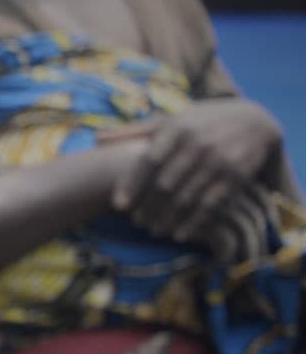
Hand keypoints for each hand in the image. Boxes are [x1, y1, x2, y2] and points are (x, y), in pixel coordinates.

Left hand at [112, 100, 281, 246]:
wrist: (256, 121)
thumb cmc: (201, 121)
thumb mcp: (171, 119)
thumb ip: (134, 131)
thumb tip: (96, 138)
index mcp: (176, 129)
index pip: (148, 161)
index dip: (131, 184)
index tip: (117, 205)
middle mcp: (197, 144)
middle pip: (164, 184)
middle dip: (147, 206)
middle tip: (135, 222)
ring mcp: (218, 161)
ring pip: (186, 197)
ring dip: (167, 218)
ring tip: (152, 230)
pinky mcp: (236, 176)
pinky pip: (210, 205)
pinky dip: (193, 222)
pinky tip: (178, 234)